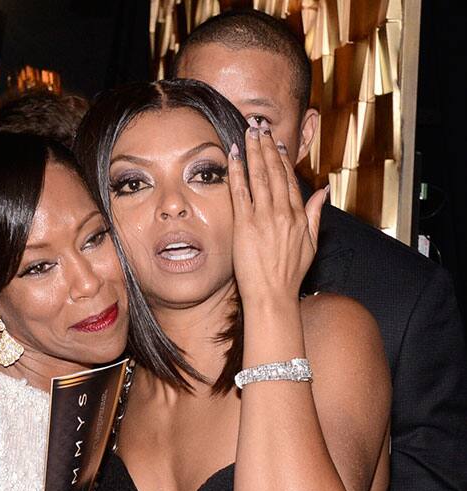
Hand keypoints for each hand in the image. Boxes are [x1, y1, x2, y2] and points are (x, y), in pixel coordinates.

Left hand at [227, 126, 327, 306]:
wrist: (272, 296)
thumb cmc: (289, 275)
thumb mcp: (310, 244)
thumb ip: (316, 214)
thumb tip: (324, 191)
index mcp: (299, 216)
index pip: (289, 179)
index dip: (282, 158)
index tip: (276, 143)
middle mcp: (283, 212)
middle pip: (274, 171)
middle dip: (266, 146)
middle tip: (259, 126)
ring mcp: (264, 217)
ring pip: (258, 175)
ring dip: (253, 150)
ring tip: (248, 132)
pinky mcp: (245, 225)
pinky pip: (240, 192)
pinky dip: (238, 171)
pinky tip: (235, 155)